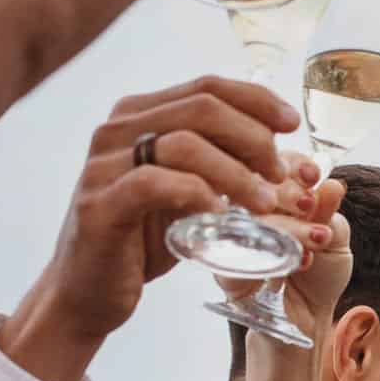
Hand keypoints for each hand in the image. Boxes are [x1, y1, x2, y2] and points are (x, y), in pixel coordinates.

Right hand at [0, 78, 324, 380]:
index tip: (292, 124)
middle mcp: (117, 129)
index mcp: (139, 115)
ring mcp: (103, 164)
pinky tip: (220, 213)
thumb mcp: (188, 194)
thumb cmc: (142, 241)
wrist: (87, 293)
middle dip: (253, 137)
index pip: (207, 87)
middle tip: (280, 174)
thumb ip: (223, 166)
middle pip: (202, 107)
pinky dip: (197, 194)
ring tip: (265, 202)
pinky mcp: (99, 203)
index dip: (257, 100)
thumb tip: (288, 156)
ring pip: (183, 143)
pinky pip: (155, 183)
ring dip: (235, 171)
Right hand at [218, 169, 350, 347]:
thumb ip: (331, 214)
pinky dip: (270, 256)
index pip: (274, 166)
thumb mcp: (335, 240)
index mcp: (275, 195)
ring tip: (319, 238)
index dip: (294, 166)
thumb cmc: (319, 274)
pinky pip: (238, 253)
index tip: (314, 176)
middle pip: (256, 187)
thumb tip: (332, 185)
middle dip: (289, 194)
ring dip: (288, 227)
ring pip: (250, 219)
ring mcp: (233, 239)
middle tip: (313, 209)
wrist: (309, 319)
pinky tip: (298, 261)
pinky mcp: (225, 268)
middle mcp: (249, 211)